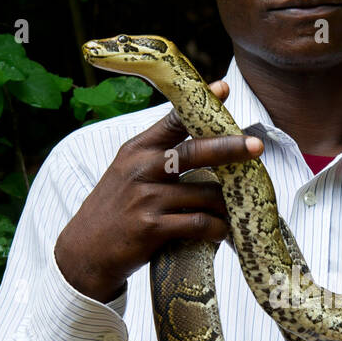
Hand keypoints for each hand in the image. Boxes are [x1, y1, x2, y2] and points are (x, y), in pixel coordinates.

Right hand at [54, 79, 263, 302]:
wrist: (84, 252)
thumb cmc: (114, 210)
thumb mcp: (127, 173)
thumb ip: (158, 157)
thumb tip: (205, 145)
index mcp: (136, 150)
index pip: (172, 121)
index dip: (199, 104)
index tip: (223, 89)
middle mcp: (141, 169)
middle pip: (195, 152)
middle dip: (230, 147)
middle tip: (257, 146)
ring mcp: (146, 198)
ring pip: (204, 193)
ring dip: (227, 204)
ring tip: (237, 211)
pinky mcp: (151, 227)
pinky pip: (198, 223)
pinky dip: (216, 229)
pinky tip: (221, 233)